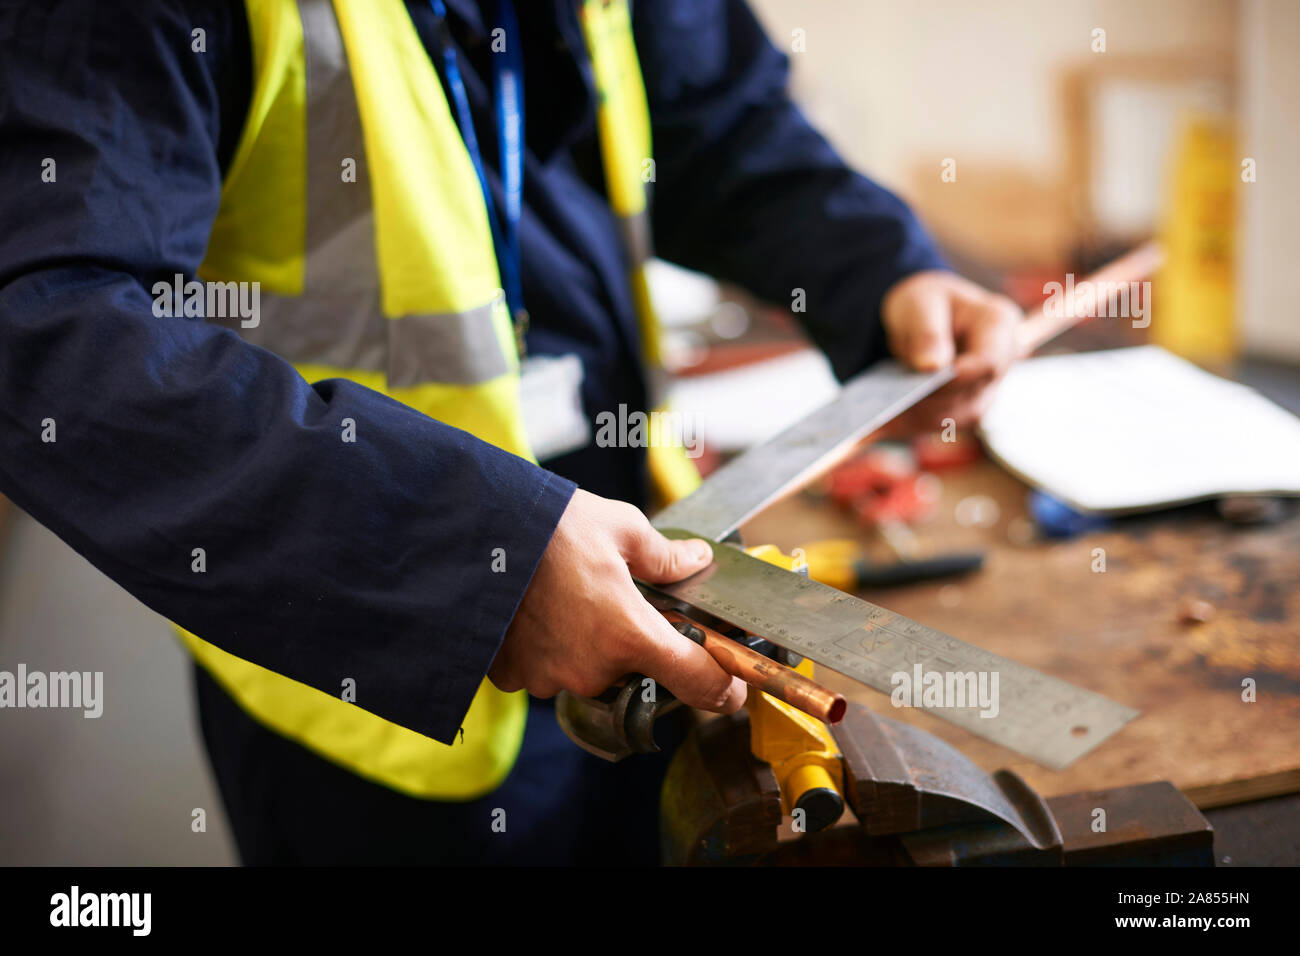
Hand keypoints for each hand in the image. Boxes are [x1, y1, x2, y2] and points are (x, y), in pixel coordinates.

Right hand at [491, 489, 747, 712]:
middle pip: (634, 670)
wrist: (473, 530)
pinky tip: (536, 612)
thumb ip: (665, 556)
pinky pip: (545, 670)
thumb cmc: (549, 525)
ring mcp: (550, 676)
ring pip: (588, 672)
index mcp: (630, 634)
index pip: (696, 683)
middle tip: (611, 598)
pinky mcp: (513, 676)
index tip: (729, 690)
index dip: (720, 690)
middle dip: (631, 641)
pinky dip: (547, 648)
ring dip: (587, 645)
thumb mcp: (621, 527)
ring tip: (567, 598)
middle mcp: (593, 668)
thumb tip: (696, 560)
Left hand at [879, 270, 1021, 432]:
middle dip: (930, 403)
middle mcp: (1000, 362)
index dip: (959, 378)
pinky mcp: (965, 407)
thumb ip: (926, 332)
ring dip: (918, 419)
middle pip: (972, 398)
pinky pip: (939, 423)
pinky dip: (910, 423)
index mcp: (998, 325)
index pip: (988, 362)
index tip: (927, 381)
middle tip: (889, 404)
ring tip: (879, 419)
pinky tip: (879, 425)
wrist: (920, 314)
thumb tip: (931, 367)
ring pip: (956, 418)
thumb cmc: (924, 301)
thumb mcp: (919, 303)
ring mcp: (986, 389)